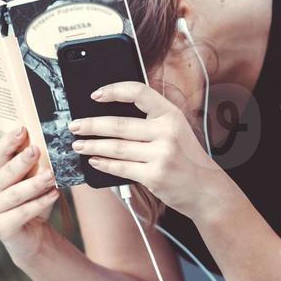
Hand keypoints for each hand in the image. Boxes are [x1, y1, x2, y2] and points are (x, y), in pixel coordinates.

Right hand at [0, 127, 59, 267]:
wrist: (31, 237)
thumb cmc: (32, 202)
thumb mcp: (33, 180)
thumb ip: (35, 166)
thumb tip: (49, 145)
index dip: (9, 141)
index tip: (23, 130)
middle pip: (6, 173)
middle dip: (22, 161)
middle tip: (36, 150)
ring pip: (15, 193)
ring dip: (35, 183)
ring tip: (51, 175)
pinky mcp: (0, 227)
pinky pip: (22, 212)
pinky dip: (40, 203)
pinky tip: (54, 194)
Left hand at [68, 81, 219, 217]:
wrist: (207, 190)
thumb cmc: (186, 159)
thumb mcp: (176, 131)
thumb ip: (151, 121)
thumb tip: (109, 118)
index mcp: (171, 114)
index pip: (139, 92)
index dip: (114, 90)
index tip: (95, 94)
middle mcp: (167, 132)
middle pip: (119, 124)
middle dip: (91, 125)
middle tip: (74, 125)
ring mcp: (162, 154)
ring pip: (116, 147)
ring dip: (92, 145)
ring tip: (78, 144)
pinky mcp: (155, 176)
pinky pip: (121, 167)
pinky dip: (104, 164)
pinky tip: (94, 160)